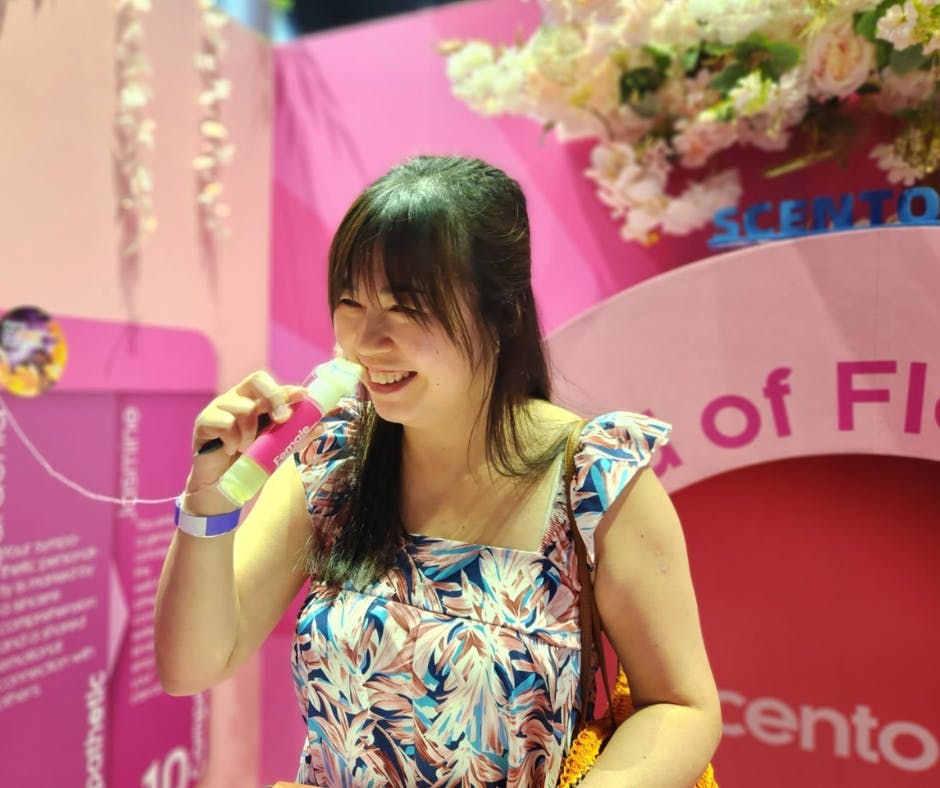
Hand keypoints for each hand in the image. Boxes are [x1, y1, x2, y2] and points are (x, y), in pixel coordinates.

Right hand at [185, 370, 307, 497]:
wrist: (221, 486)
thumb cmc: (249, 461)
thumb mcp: (277, 449)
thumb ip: (294, 436)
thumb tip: (320, 425)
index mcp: (254, 401)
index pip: (271, 385)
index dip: (288, 388)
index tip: (303, 396)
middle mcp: (237, 398)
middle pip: (257, 380)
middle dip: (275, 398)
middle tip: (282, 420)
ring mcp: (219, 407)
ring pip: (244, 407)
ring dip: (251, 432)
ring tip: (246, 447)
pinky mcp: (204, 421)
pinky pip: (225, 423)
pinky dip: (232, 439)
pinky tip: (229, 449)